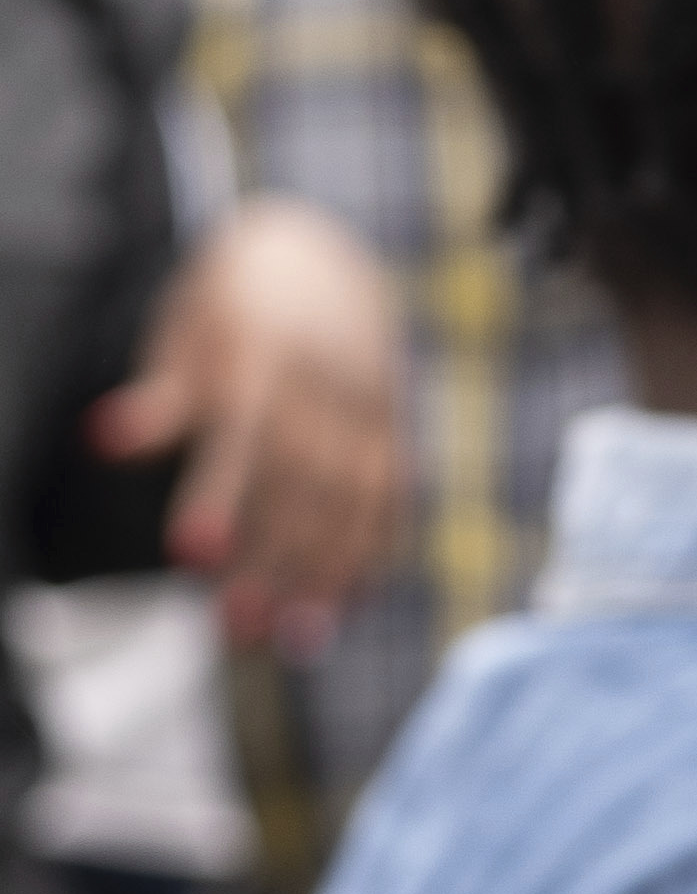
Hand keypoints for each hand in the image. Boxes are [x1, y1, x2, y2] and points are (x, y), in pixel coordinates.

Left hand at [93, 196, 407, 649]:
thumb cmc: (228, 304)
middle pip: (302, 483)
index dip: (220, 496)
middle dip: (274, 558)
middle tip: (239, 633)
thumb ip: (159, 394)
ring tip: (297, 639)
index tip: (192, 557)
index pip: (244, 437)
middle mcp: (330, 382)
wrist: (322, 253)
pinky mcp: (395, 424)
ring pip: (353, 498)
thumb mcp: (186, 332)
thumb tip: (104, 441)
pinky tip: (350, 599)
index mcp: (267, 353)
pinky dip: (375, 545)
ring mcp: (372, 404)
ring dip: (328, 570)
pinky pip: (393, 491)